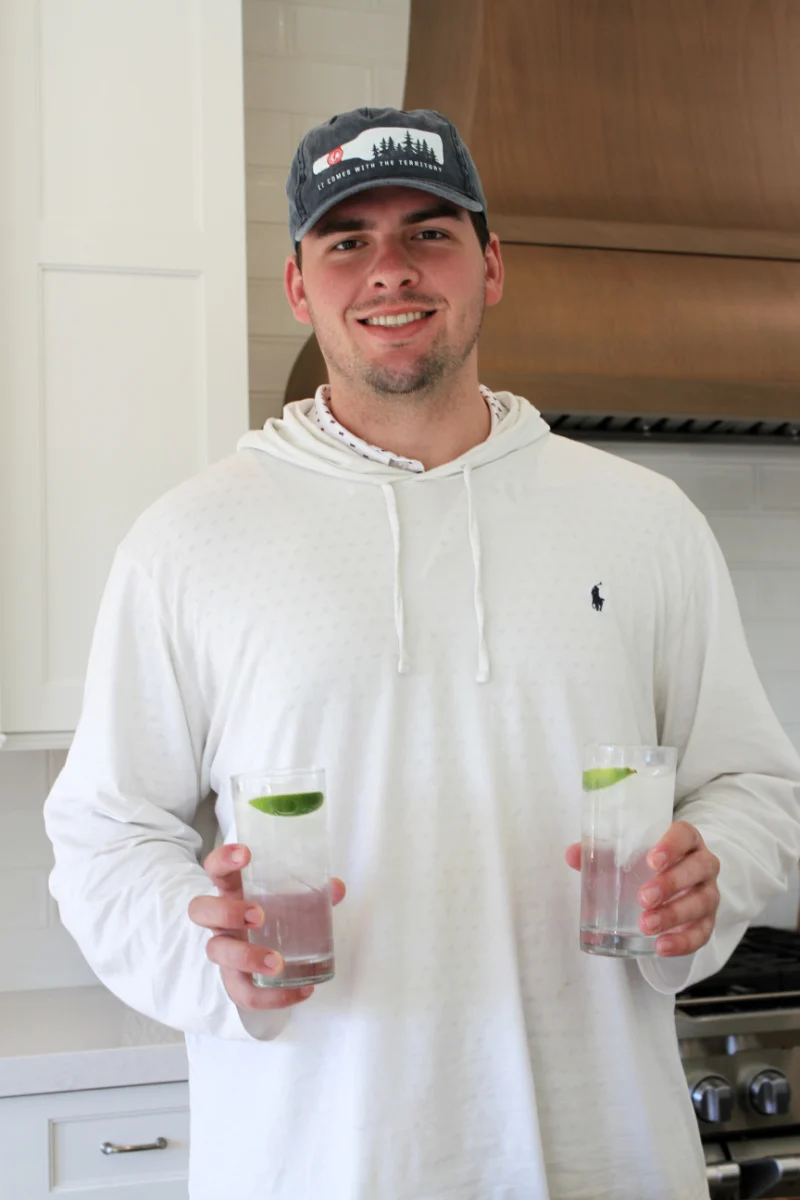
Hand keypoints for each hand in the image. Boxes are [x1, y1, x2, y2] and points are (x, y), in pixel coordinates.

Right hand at [188, 843, 345, 1008]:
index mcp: (231, 891)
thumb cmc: (273, 915)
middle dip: (227, 911)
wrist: (260, 953)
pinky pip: (243, 993)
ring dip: (245, 956)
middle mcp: (220, 920)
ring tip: (276, 962)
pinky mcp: (233, 980)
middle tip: (258, 915)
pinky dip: (272, 998)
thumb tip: (337, 888)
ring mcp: (223, 949)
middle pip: (201, 910)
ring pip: (216, 951)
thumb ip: (312, 894)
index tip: (246, 853)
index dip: (224, 859)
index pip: (215, 869)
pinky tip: (303, 991)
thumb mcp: (290, 901)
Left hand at [565, 820, 720, 956]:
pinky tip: (662, 947)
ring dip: (674, 915)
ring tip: (646, 926)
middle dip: (671, 884)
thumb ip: (600, 851)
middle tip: (643, 898)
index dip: (672, 846)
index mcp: (684, 839)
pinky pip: (703, 932)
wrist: (674, 882)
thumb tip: (572, 855)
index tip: (651, 861)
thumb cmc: (645, 862)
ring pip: (702, 901)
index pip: (685, 835)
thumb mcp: (625, 853)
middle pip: (698, 868)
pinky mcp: (708, 920)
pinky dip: (683, 941)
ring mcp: (708, 892)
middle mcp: (702, 863)